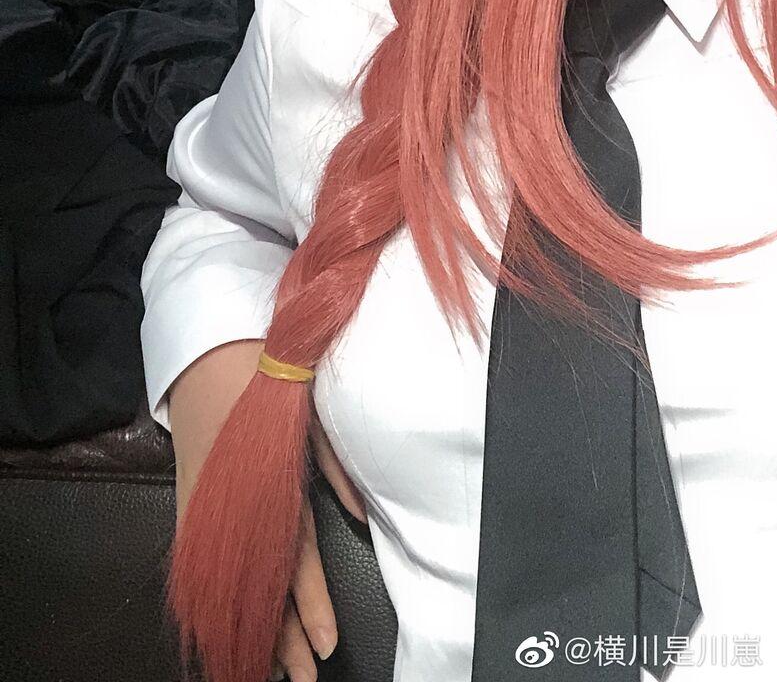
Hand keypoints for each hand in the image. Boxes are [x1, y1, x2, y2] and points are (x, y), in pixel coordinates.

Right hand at [168, 340, 367, 681]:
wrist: (210, 355)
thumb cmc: (270, 381)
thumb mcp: (313, 419)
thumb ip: (335, 468)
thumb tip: (360, 516)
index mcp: (275, 490)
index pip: (298, 563)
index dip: (312, 607)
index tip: (326, 645)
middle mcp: (240, 511)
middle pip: (267, 585)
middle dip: (285, 635)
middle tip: (303, 677)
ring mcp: (208, 513)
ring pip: (238, 581)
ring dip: (257, 624)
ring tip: (272, 669)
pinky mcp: (189, 507)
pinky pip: (208, 567)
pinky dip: (221, 599)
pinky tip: (228, 627)